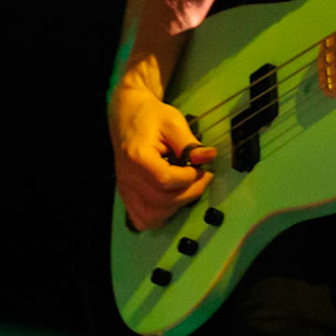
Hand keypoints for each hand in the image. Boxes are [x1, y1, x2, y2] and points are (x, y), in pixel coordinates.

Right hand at [108, 61, 216, 231]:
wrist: (128, 116)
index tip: (200, 167)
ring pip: (153, 215)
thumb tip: (210, 157)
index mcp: (138, 157)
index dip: (189, 178)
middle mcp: (128, 178)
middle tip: (202, 177)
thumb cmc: (151, 116)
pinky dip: (159, 216)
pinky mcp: (126, 195)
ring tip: (187, 187)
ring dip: (177, 206)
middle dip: (189, 192)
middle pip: (162, 201)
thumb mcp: (173, 122)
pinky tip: (170, 200)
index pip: (165, 180)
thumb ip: (190, 143)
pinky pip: (142, 219)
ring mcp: (125, 190)